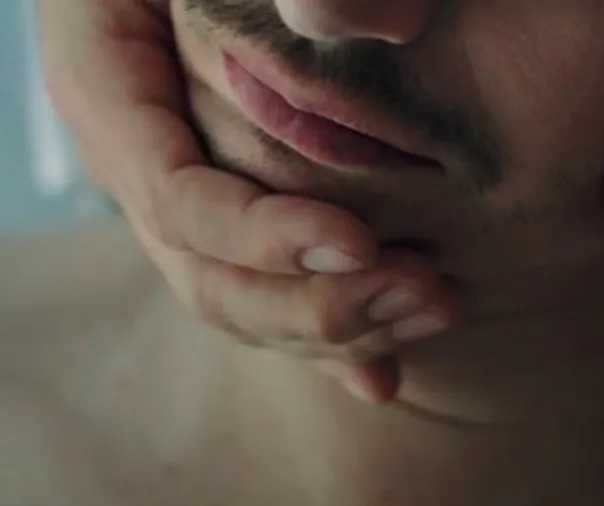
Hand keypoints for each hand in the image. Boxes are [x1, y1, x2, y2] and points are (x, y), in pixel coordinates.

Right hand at [36, 0, 457, 401]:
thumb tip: (403, 26)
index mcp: (108, 92)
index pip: (178, 199)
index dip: (265, 238)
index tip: (360, 242)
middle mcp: (136, 165)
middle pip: (210, 277)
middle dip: (319, 304)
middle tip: (426, 291)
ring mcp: (176, 204)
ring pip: (241, 303)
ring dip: (339, 326)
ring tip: (432, 312)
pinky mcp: (222, 225)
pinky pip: (263, 295)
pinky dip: (324, 340)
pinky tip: (382, 372)